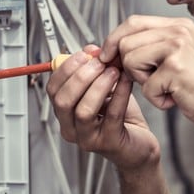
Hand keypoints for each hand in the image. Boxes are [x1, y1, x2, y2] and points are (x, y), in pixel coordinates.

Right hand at [46, 45, 160, 170]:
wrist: (140, 143)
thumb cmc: (121, 117)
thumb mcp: (104, 88)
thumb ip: (95, 69)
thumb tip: (92, 50)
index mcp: (65, 113)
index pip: (53, 89)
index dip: (67, 68)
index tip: (85, 54)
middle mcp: (71, 127)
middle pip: (63, 100)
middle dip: (80, 76)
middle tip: (100, 62)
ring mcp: (88, 138)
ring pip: (83, 111)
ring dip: (98, 86)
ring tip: (114, 71)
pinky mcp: (108, 142)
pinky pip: (111, 116)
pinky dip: (119, 94)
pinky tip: (126, 81)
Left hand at [99, 15, 193, 136]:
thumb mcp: (180, 57)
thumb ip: (153, 46)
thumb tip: (113, 48)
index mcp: (179, 26)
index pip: (133, 22)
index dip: (114, 39)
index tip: (107, 57)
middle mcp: (179, 31)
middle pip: (125, 41)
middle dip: (128, 66)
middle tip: (149, 80)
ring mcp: (178, 47)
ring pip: (130, 60)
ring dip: (143, 82)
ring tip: (166, 88)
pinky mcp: (176, 68)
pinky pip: (146, 87)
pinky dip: (157, 99)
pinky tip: (176, 98)